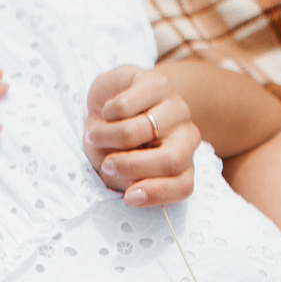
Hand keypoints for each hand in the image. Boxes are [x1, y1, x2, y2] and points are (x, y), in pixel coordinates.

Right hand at [83, 64, 196, 206]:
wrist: (109, 101)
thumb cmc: (114, 142)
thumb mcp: (116, 168)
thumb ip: (125, 179)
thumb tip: (132, 186)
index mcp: (181, 163)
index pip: (183, 185)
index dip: (157, 194)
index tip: (129, 197)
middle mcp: (186, 136)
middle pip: (171, 160)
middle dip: (132, 165)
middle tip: (107, 165)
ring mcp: (176, 108)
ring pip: (143, 130)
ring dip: (109, 136)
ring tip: (94, 135)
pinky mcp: (158, 83)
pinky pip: (127, 105)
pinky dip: (108, 113)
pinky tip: (108, 112)